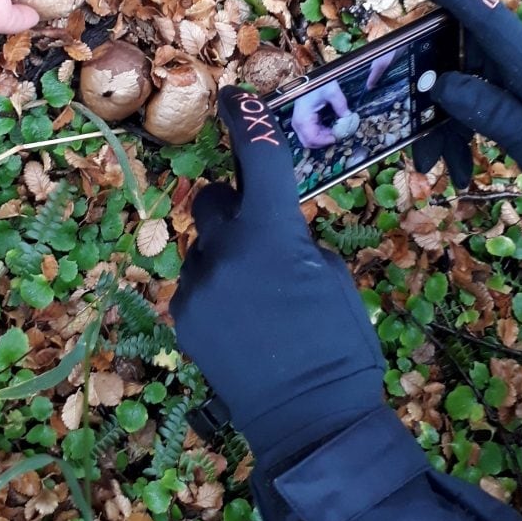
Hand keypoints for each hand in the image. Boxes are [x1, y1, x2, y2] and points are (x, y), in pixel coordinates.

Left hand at [171, 86, 384, 460]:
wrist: (311, 422)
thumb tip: (268, 229)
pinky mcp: (181, 315)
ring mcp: (196, 284)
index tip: (235, 98)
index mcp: (273, 233)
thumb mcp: (332, 275)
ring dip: (225, 256)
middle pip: (213, 199)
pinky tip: (240, 325)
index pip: (258, 156)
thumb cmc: (340, 345)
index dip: (246, 119)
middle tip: (260, 240)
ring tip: (255, 303)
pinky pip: (195, 283)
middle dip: (234, 209)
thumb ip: (292, 239)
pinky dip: (214, 290)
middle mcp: (224, 249)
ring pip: (204, 246)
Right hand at [291, 80, 349, 147]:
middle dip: (324, 142)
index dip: (326, 141)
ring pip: (310, 139)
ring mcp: (299, 122)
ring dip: (324, 138)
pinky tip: (331, 127)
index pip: (312, 139)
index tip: (338, 136)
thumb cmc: (318, 83)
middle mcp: (298, 122)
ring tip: (336, 130)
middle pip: (309, 143)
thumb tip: (349, 118)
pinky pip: (311, 133)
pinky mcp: (303, 121)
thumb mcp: (332, 91)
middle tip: (338, 135)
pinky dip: (322, 133)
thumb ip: (341, 106)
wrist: (310, 78)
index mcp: (303, 117)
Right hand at [405, 0, 521, 197]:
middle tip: (412, 131)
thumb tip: (441, 84)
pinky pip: (483, 94)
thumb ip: (492, 114)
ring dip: (446, 121)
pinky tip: (461, 162)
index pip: (483, 18)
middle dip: (428, 90)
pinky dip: (465, 125)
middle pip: (460, 55)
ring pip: (465, 81)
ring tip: (435, 163)